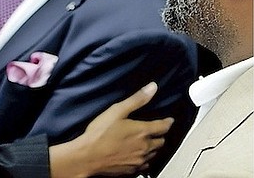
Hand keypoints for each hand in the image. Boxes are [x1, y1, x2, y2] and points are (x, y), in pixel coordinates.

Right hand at [49, 82, 173, 177]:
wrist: (88, 156)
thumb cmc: (100, 133)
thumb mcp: (117, 111)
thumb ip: (136, 100)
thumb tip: (152, 88)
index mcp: (143, 132)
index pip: (163, 126)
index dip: (167, 122)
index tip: (169, 120)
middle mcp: (145, 148)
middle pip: (161, 142)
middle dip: (159, 135)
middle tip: (156, 131)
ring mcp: (139, 161)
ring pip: (154, 154)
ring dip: (152, 148)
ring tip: (147, 143)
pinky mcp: (132, 171)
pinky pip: (144, 165)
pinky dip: (144, 159)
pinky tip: (137, 155)